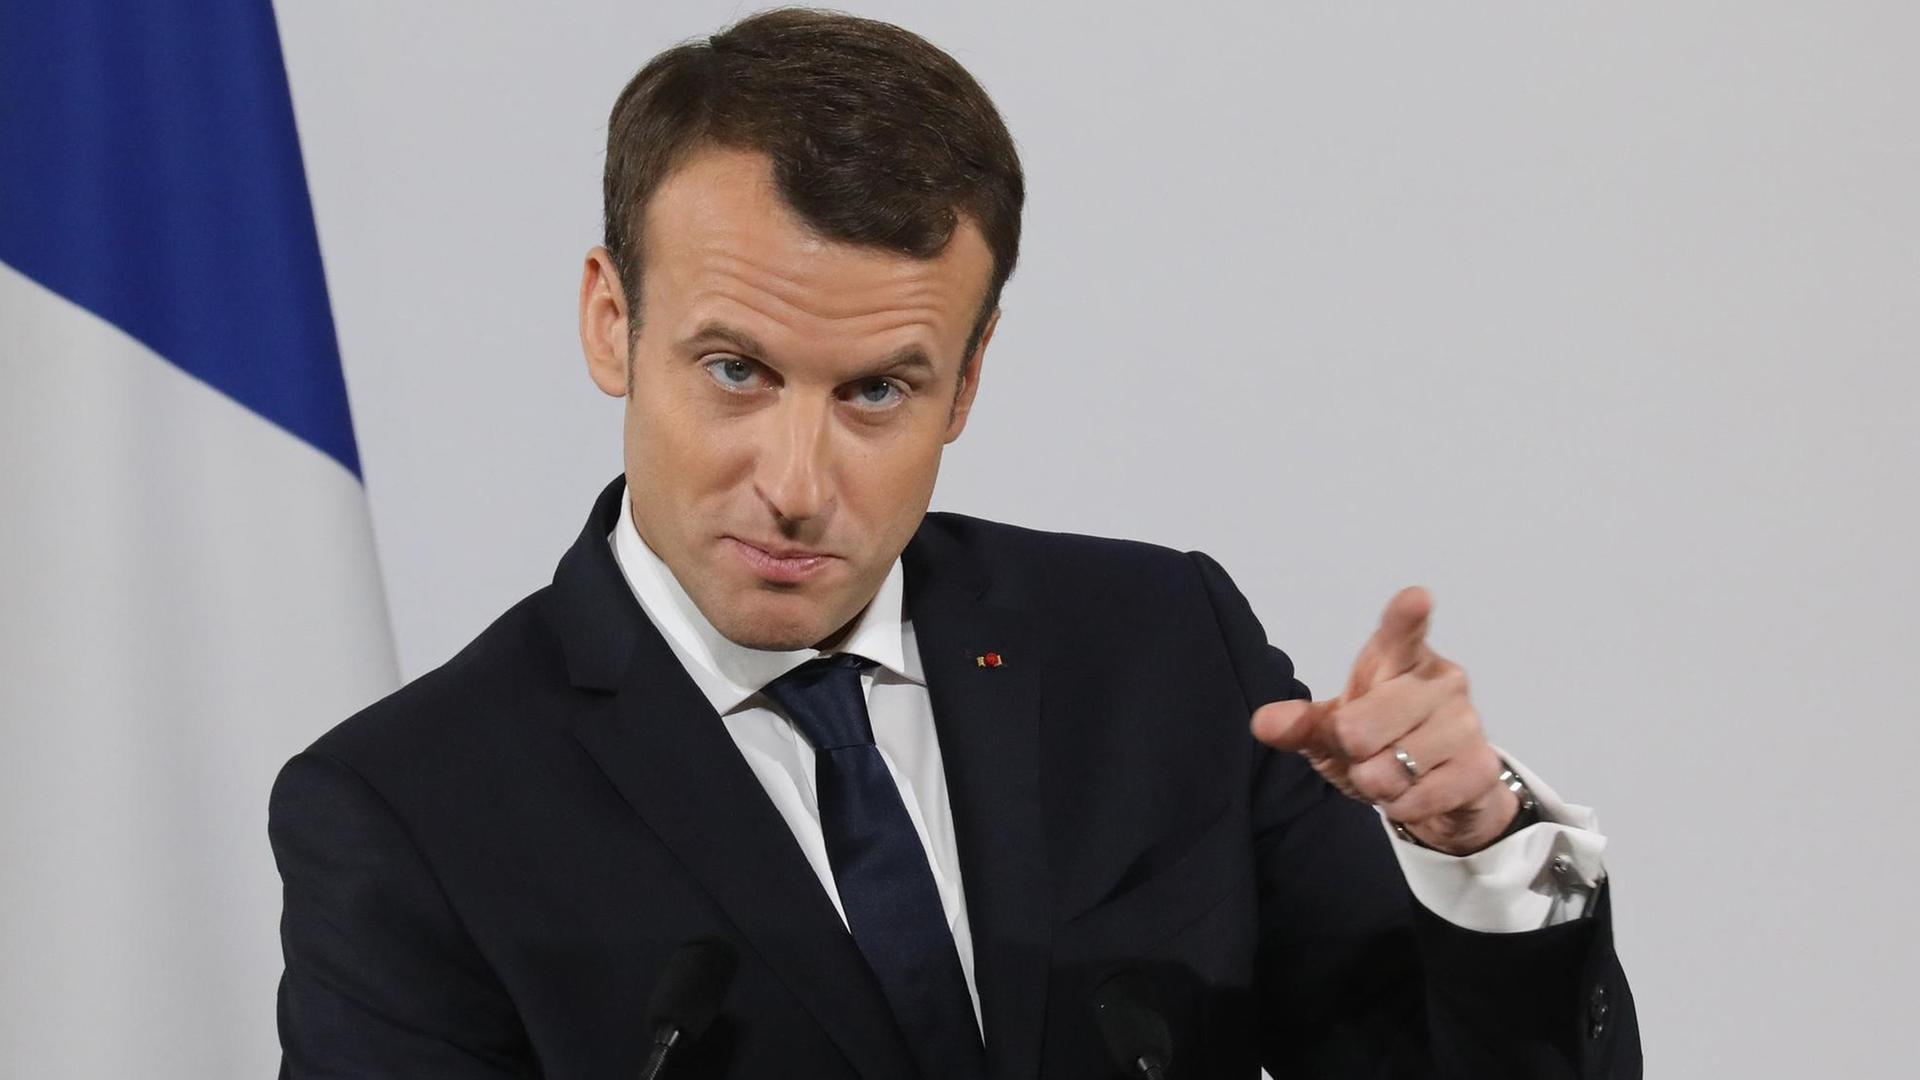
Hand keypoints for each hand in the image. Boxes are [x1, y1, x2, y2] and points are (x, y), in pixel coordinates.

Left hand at [1249, 587, 1518, 854]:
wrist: (1435, 790)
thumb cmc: (1379, 743)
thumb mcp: (1331, 731)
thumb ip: (1300, 724)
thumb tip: (1263, 722)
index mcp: (1399, 657)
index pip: (1402, 631)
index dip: (1407, 616)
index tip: (1416, 599)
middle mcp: (1441, 680)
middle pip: (1360, 728)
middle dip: (1350, 753)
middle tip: (1366, 752)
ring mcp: (1467, 721)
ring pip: (1390, 768)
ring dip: (1377, 784)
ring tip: (1393, 773)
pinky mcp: (1482, 766)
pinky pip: (1419, 797)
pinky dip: (1403, 806)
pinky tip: (1414, 793)